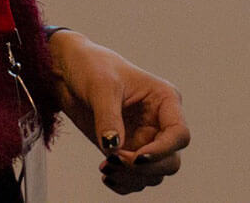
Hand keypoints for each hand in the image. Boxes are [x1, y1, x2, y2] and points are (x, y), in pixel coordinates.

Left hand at [47, 30, 190, 194]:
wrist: (70, 71)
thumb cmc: (92, 66)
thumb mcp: (101, 87)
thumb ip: (108, 117)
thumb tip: (113, 147)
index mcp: (164, 100)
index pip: (179, 134)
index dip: (163, 151)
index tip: (136, 157)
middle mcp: (159, 122)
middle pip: (170, 160)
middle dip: (145, 168)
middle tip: (114, 161)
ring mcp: (144, 138)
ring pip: (153, 174)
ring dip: (131, 177)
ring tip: (105, 166)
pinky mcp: (126, 150)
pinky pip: (135, 178)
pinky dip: (124, 183)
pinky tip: (106, 174)